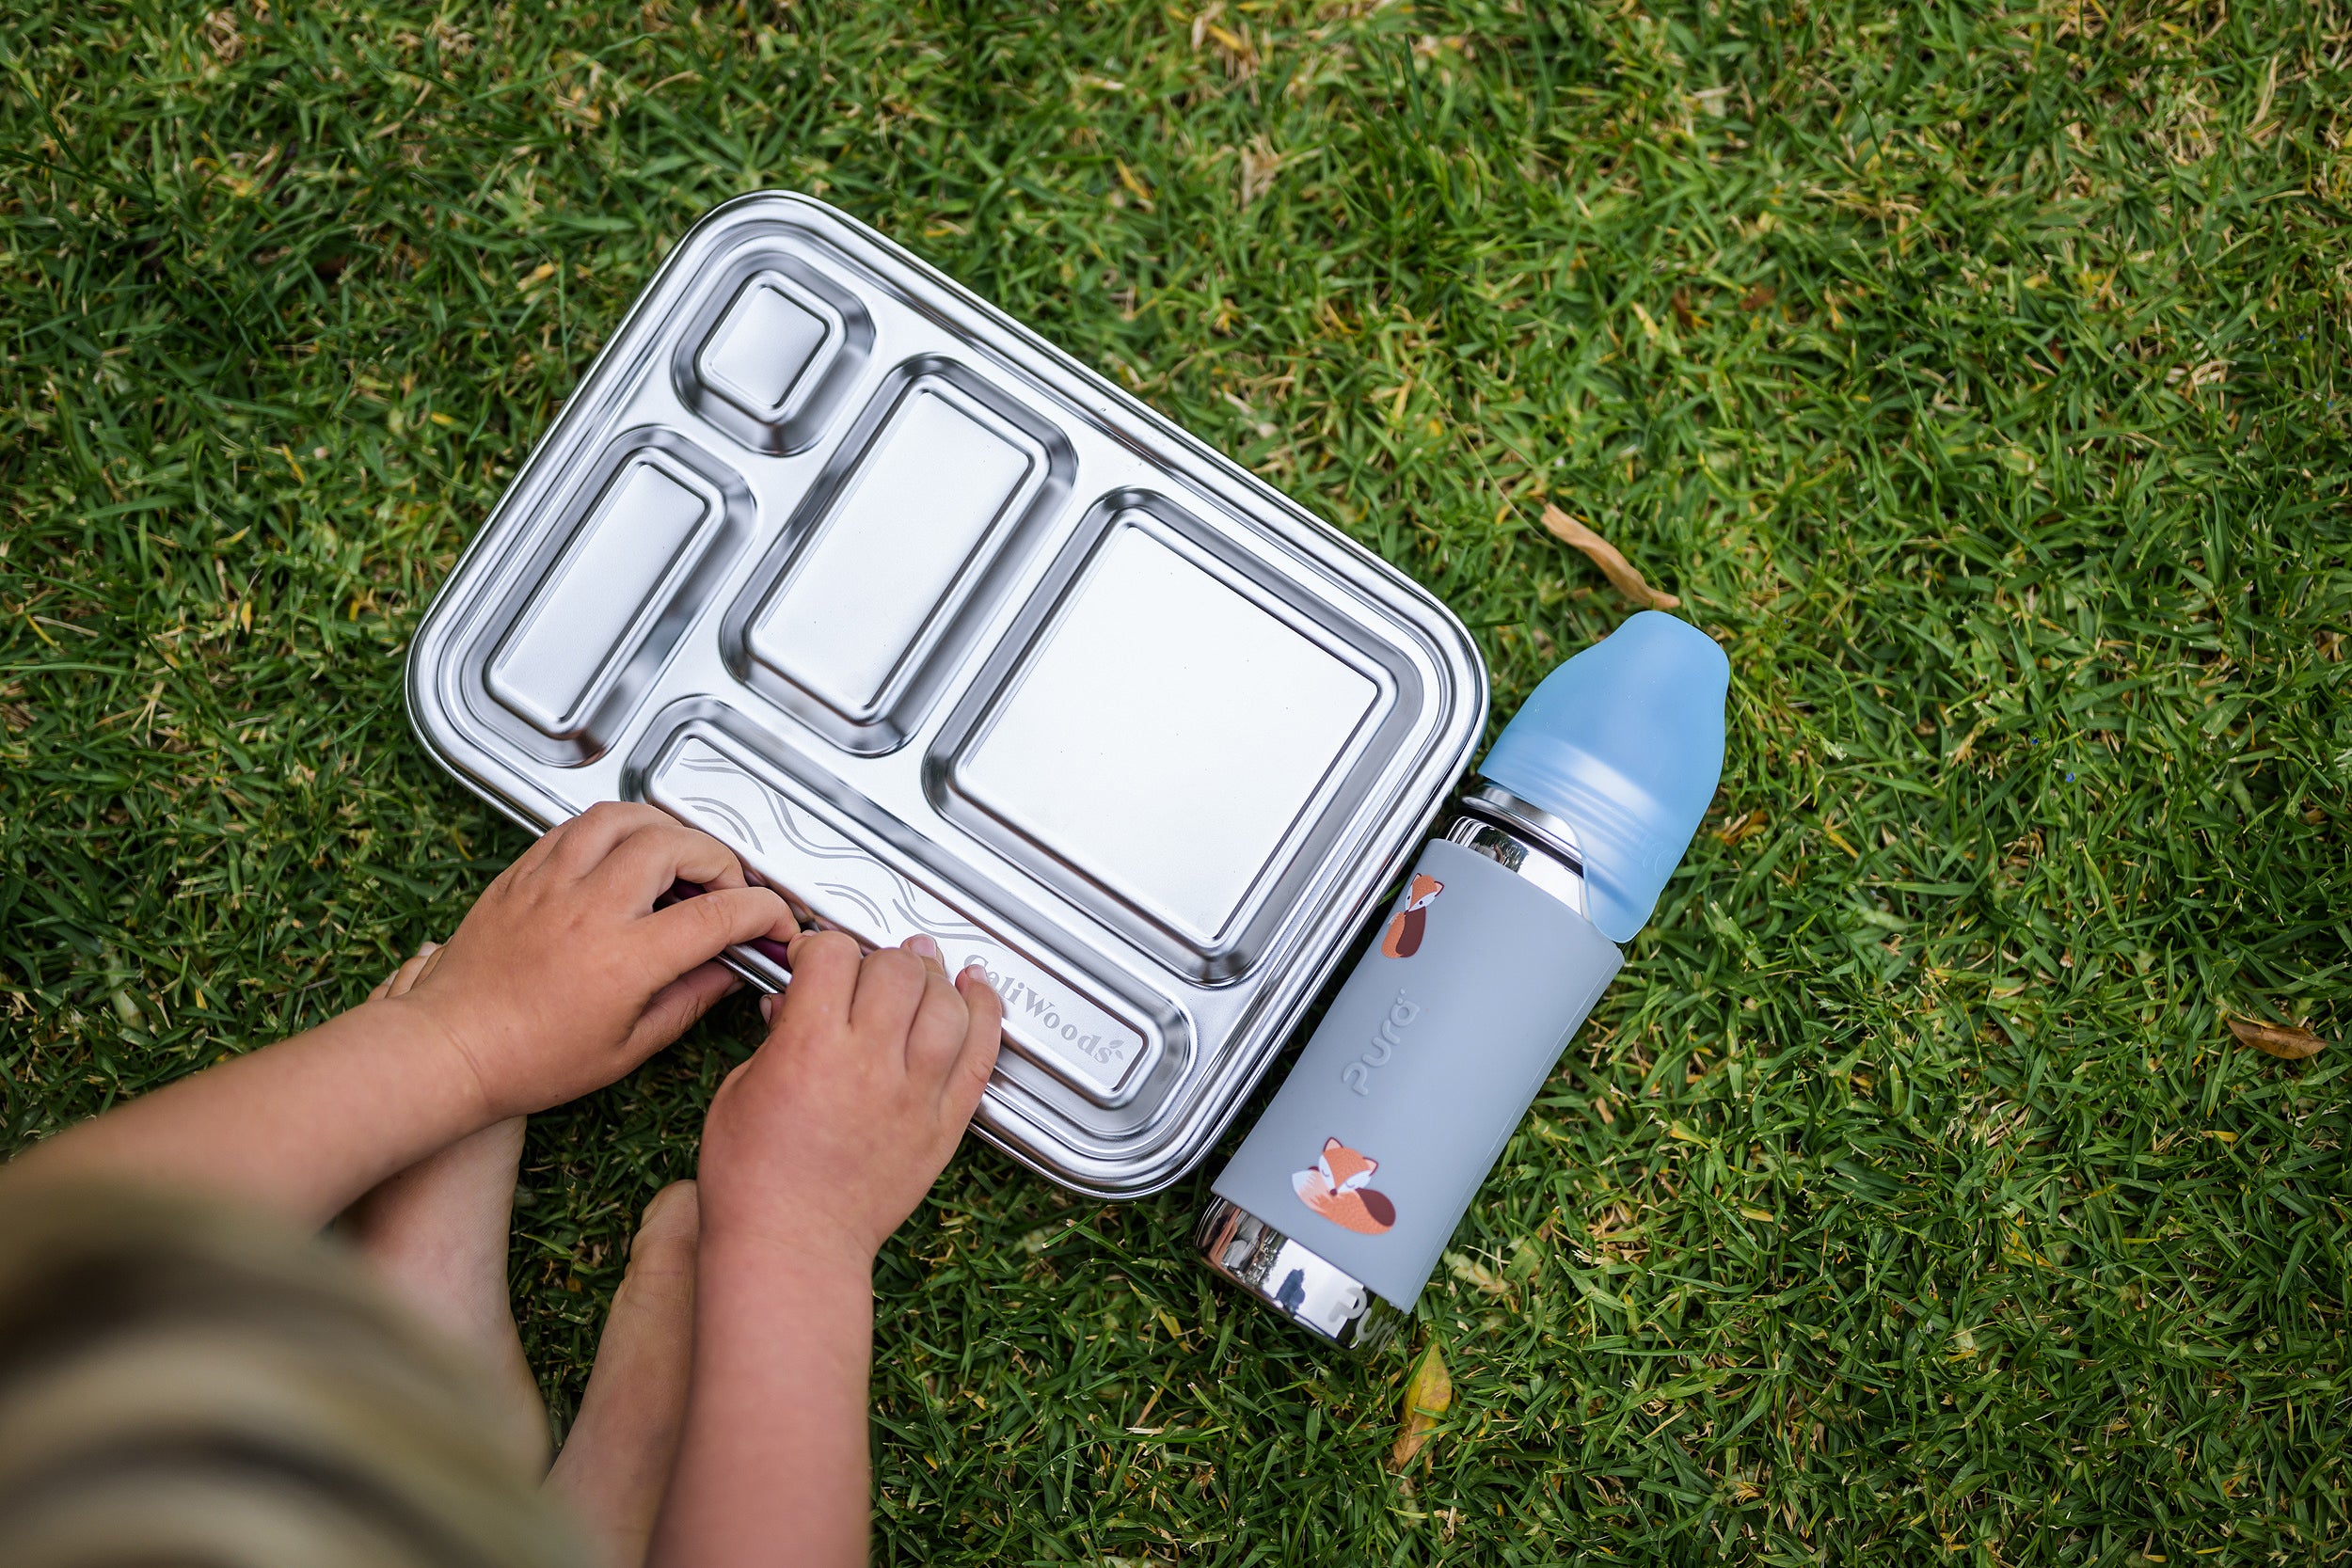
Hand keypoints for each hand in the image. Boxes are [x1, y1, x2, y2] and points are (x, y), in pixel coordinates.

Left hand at [386, 802, 797, 1121]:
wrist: (449, 1049)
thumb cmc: (527, 1060)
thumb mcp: (629, 1048)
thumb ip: (689, 1000)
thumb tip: (728, 971)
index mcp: (625, 959)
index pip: (719, 914)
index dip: (763, 914)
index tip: (772, 923)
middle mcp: (590, 909)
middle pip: (679, 846)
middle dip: (722, 860)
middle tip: (728, 887)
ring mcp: (552, 883)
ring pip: (627, 817)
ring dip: (668, 829)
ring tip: (680, 855)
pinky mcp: (523, 874)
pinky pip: (577, 825)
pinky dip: (615, 828)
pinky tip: (624, 851)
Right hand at [697, 932, 1001, 1266]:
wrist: (792, 1249)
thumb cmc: (755, 1184)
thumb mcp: (740, 1091)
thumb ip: (776, 1039)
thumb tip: (792, 1006)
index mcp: (812, 1047)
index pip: (834, 955)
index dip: (821, 946)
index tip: (815, 958)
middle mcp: (872, 1063)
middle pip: (898, 970)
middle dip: (879, 957)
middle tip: (868, 966)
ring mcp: (916, 1094)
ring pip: (948, 1004)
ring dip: (936, 975)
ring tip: (925, 965)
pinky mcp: (943, 1125)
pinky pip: (981, 1055)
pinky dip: (986, 1014)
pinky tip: (979, 991)